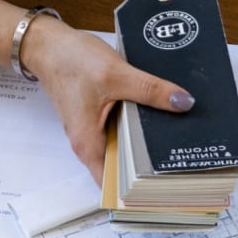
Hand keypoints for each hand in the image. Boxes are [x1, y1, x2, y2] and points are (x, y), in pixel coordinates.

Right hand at [24, 15, 193, 186]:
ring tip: (185, 139)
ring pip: (127, 144)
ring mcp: (95, 128)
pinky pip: (125, 127)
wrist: (49, 45)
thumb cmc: (71, 63)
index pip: (115, 183)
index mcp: (89, 144)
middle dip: (154, 165)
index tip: (169, 190)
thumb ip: (151, 90)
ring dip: (150, 142)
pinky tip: (166, 114)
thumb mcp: (117, 75)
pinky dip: (142, 124)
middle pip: (125, 165)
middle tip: (189, 162)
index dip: (140, 191)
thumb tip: (184, 103)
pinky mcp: (101, 115)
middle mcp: (91, 142)